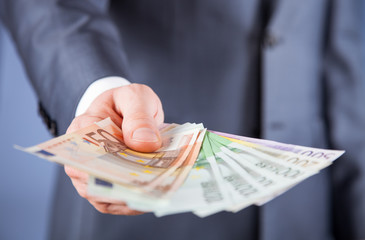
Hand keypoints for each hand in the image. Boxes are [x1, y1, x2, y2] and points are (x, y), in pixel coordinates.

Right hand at [64, 83, 163, 214]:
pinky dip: (135, 202)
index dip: (102, 166)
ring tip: (156, 194)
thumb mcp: (135, 97)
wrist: (129, 111)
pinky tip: (154, 198)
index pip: (83, 153)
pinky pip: (117, 202)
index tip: (125, 172)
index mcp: (83, 130)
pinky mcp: (108, 187)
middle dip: (122, 185)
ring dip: (131, 197)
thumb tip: (144, 143)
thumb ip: (139, 115)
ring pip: (106, 196)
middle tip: (150, 188)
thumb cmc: (128, 102)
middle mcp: (81, 157)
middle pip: (94, 181)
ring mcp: (93, 175)